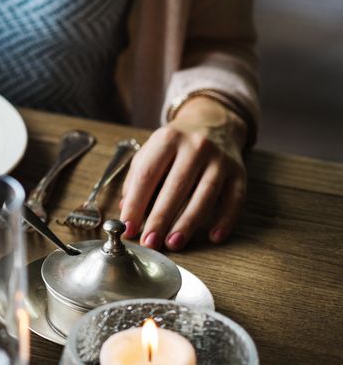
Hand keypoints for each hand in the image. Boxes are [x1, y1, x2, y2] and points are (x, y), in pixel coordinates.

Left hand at [119, 97, 247, 249]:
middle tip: (149, 241)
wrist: (213, 122)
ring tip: (174, 242)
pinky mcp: (239, 172)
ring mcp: (220, 160)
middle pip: (176, 186)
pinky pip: (234, 199)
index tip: (128, 226)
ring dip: (188, 223)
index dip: (136, 203)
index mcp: (167, 139)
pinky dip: (225, 220)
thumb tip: (126, 209)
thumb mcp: (152, 149)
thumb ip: (137, 176)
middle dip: (160, 218)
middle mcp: (195, 146)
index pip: (147, 174)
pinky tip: (214, 237)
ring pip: (205, 194)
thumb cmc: (176, 143)